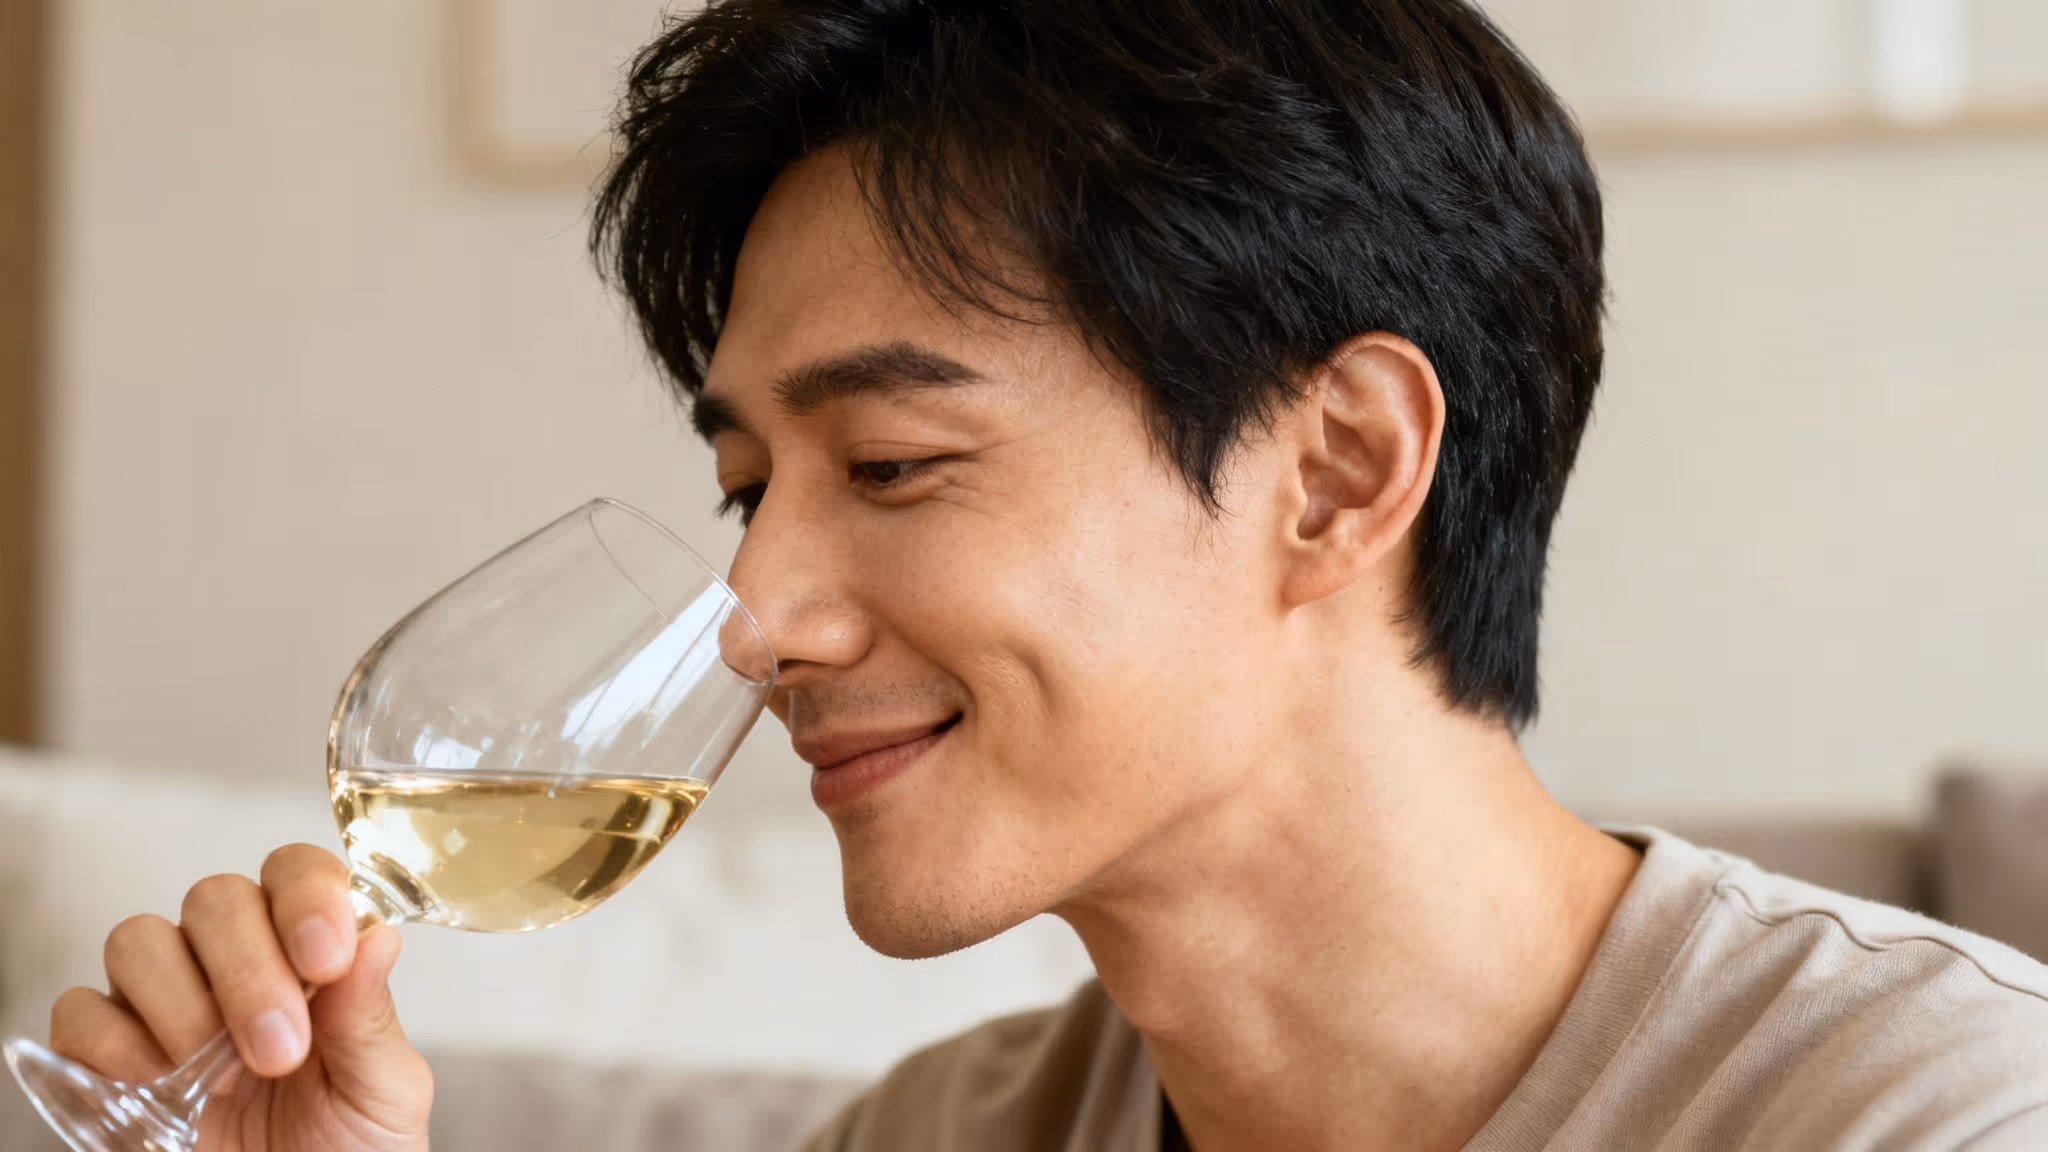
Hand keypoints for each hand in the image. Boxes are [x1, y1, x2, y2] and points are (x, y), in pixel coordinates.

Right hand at [47, 845, 432, 1150]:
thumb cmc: (351, 1150)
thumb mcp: (384, 1091)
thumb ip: (371, 1018)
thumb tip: (376, 937)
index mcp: (313, 955)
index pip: (297, 873)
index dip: (307, 897)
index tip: (326, 958)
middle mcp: (236, 965)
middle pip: (215, 899)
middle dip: (248, 969)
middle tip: (280, 1049)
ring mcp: (168, 1005)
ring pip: (140, 940)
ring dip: (181, 1001)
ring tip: (224, 1075)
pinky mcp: (112, 1058)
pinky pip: (81, 1012)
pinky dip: (112, 1040)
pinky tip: (160, 1079)